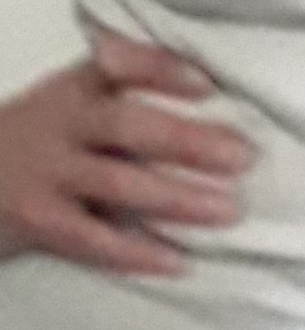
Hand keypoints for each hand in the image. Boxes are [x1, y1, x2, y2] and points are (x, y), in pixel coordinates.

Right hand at [0, 31, 253, 278]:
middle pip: (127, 126)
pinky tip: (179, 262)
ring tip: (229, 209)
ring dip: (178, 198)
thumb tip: (208, 91)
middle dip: (188, 140)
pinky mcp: (36, 220)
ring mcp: (44, 174)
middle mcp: (57, 124)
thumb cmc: (35, 143)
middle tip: (243, 157)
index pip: (116, 66)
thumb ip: (120, 95)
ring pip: (118, 183)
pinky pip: (93, 239)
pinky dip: (138, 252)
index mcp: (71, 91)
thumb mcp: (66, 107)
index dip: (160, 71)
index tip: (207, 85)